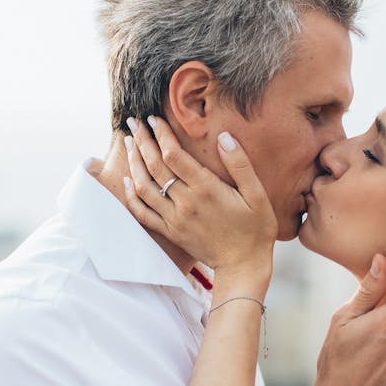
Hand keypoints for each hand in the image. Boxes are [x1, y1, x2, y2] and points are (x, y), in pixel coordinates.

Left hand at [121, 115, 277, 281]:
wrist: (243, 266)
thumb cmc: (255, 229)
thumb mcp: (257, 195)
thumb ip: (240, 164)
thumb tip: (224, 137)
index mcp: (206, 189)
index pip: (174, 155)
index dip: (161, 135)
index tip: (153, 119)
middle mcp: (186, 202)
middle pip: (155, 166)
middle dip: (142, 141)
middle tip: (133, 122)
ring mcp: (175, 219)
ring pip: (144, 186)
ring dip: (134, 162)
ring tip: (129, 143)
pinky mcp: (171, 232)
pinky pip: (143, 213)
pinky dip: (132, 195)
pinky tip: (128, 180)